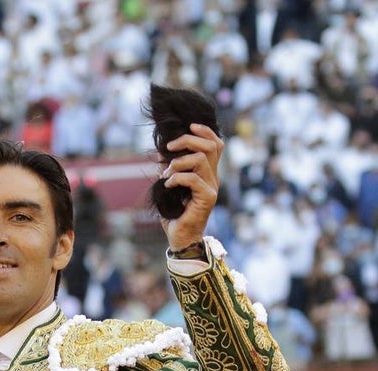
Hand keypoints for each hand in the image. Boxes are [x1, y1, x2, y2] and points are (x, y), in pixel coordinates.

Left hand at [158, 123, 223, 250]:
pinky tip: (167, 185)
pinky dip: (176, 178)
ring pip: (199, 160)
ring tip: (166, 174)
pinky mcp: (207, 198)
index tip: (189, 126)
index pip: (216, 144)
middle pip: (210, 146)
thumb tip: (161, 151)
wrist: (179, 236)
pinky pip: (192, 178)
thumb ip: (170, 168)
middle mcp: (213, 178)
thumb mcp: (170, 184)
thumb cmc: (174, 212)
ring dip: (177, 162)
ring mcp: (212, 188)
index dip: (206, 131)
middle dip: (188, 140)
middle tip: (169, 147)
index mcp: (208, 173)